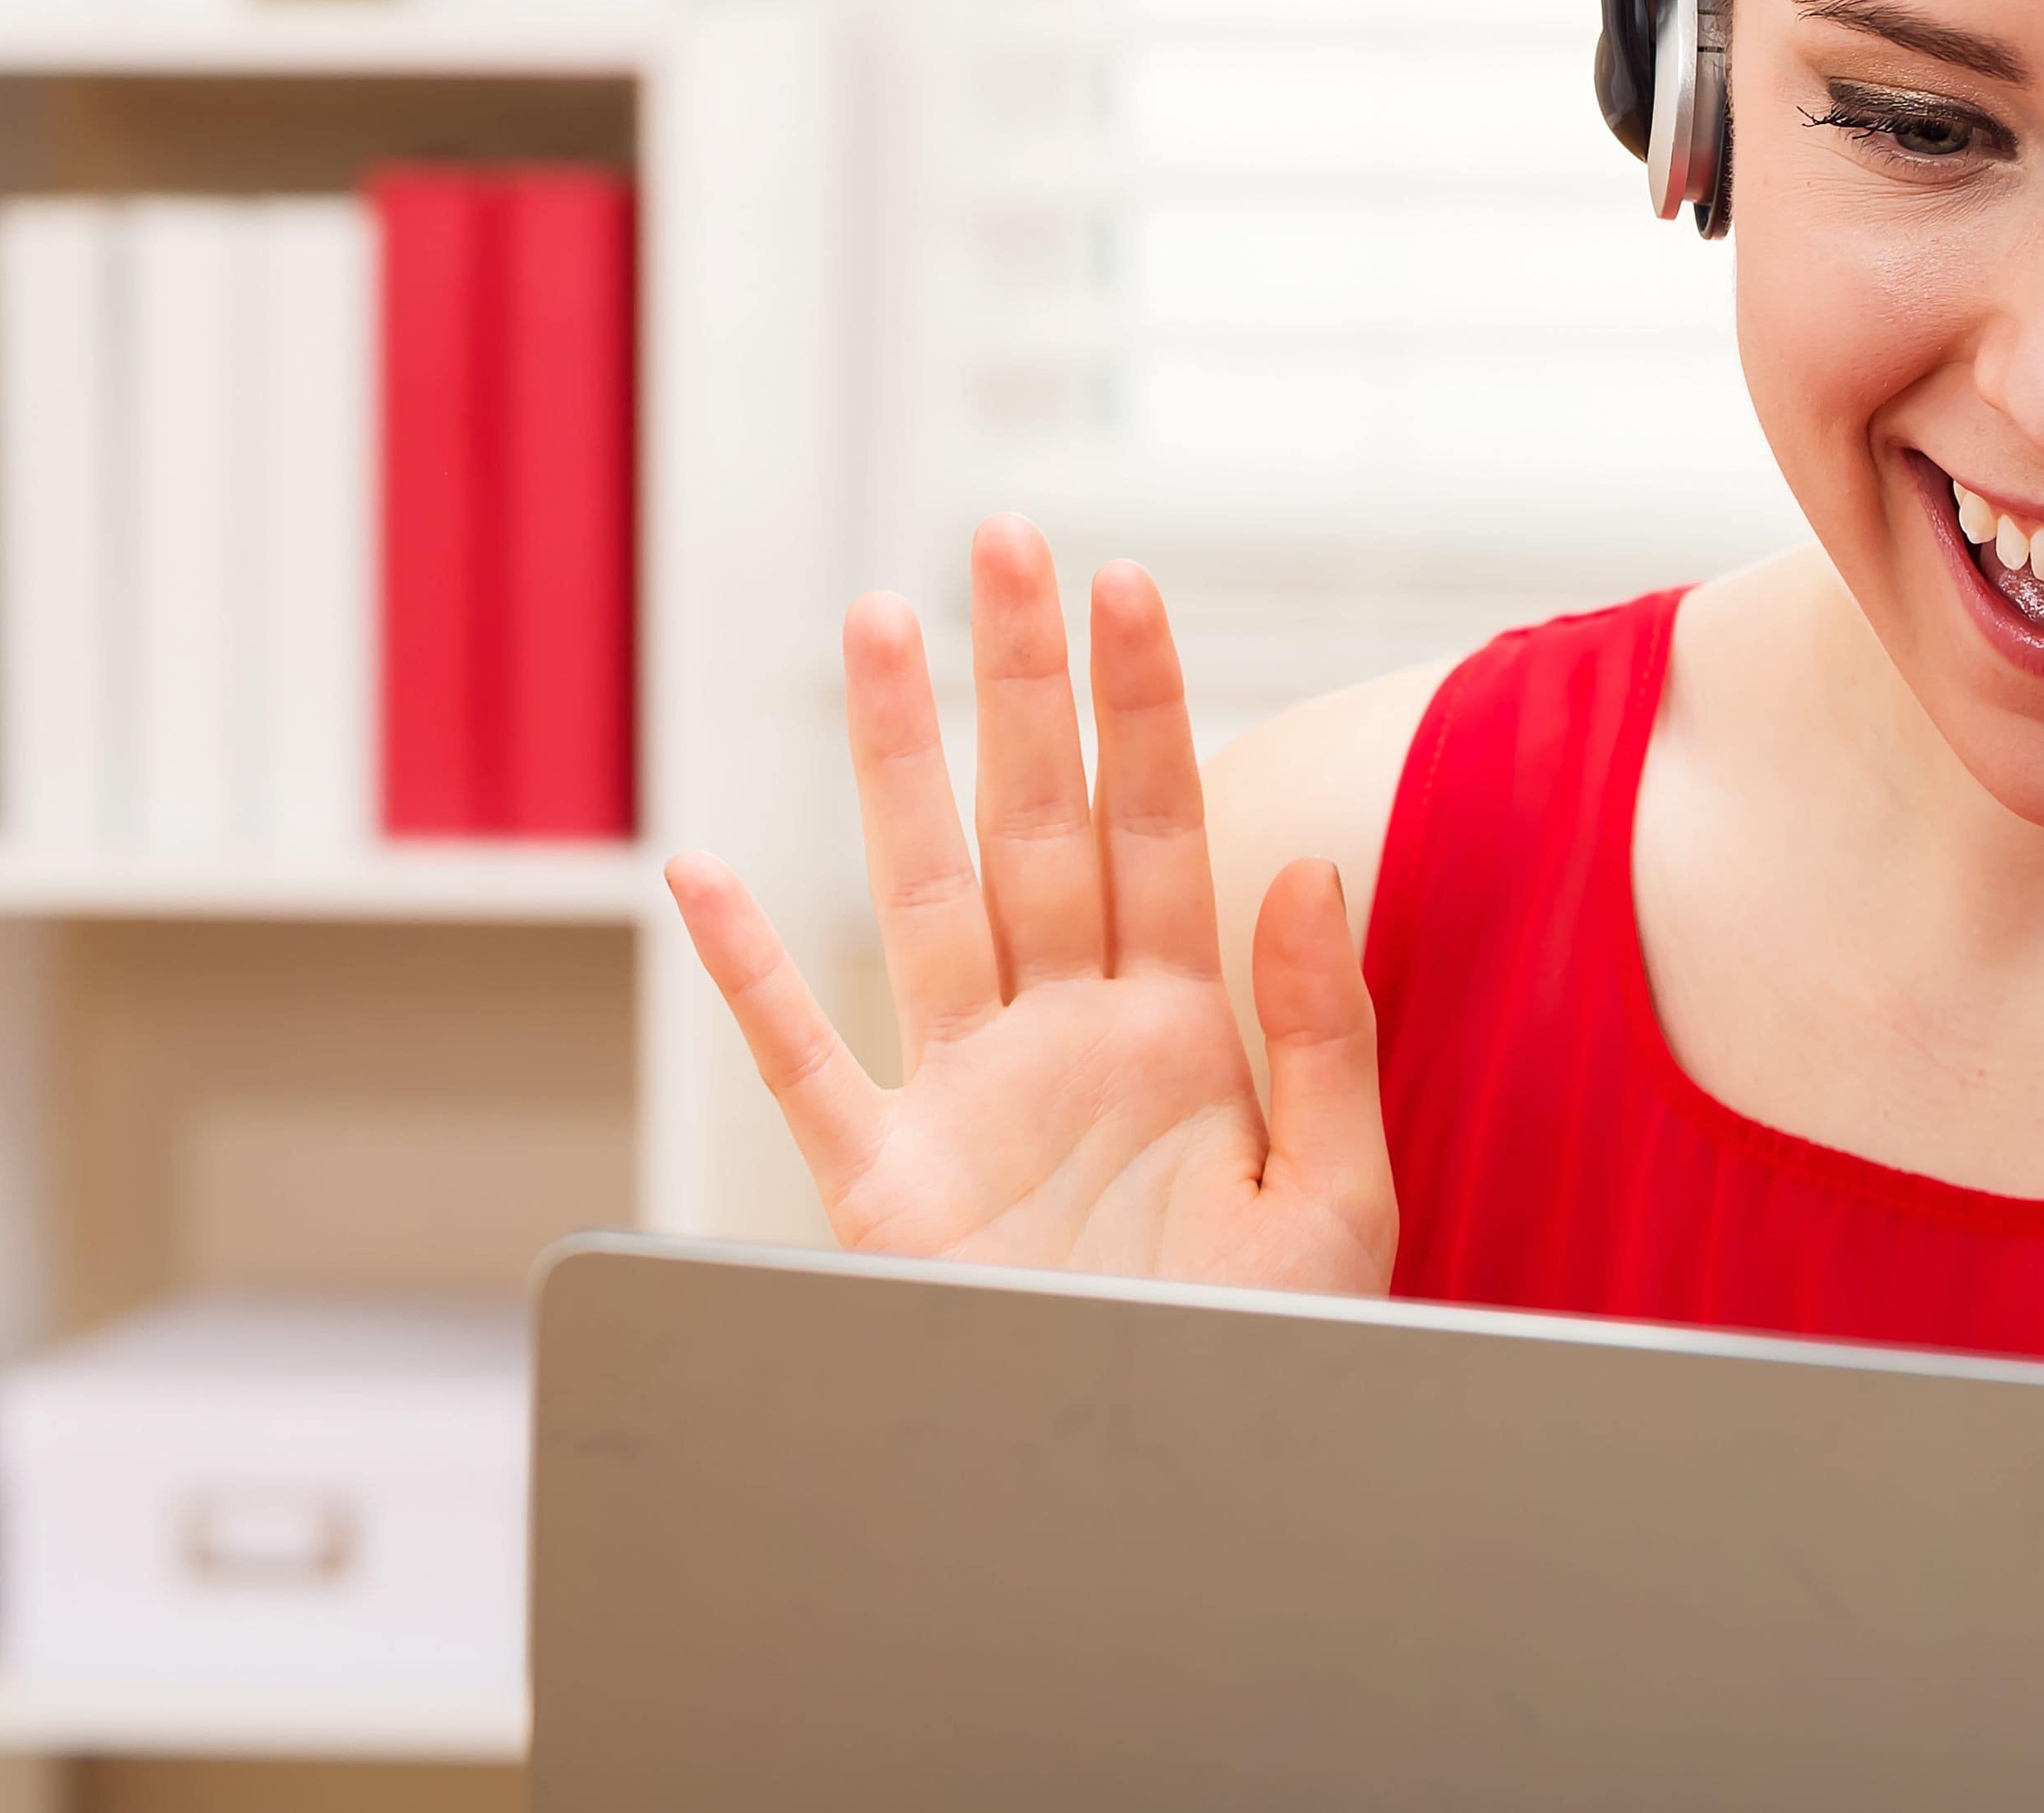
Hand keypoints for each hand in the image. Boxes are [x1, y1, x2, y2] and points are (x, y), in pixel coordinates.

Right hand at [665, 516, 1394, 1294]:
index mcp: (1181, 1033)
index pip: (1160, 829)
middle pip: (1037, 822)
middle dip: (1018, 684)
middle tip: (1001, 542)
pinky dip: (748, 975)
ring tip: (876, 626)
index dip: (1140, 706)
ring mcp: (969, 1101)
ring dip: (898, 765)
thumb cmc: (1276, 1364)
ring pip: (924, 895)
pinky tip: (704, 876)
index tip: (1123, 582)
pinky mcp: (885, 1190)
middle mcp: (1066, 1039)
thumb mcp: (1339, 1202)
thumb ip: (1321, 1034)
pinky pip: (804, 1062)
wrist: (1184, 1502)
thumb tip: (1307, 864)